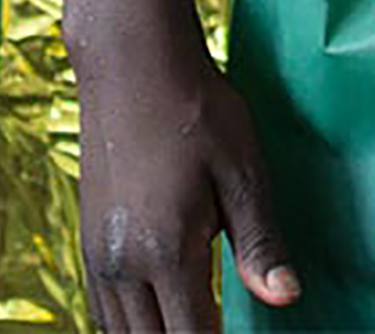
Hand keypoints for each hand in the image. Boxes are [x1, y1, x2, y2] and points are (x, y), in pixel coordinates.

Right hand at [73, 28, 297, 329]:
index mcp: (165, 253)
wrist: (134, 68)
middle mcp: (122, 266)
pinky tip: (154, 320)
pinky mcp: (88, 242)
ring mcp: (98, 256)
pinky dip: (127, 327)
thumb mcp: (244, 175)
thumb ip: (260, 243)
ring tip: (192, 330)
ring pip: (118, 333)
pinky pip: (102, 310)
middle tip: (217, 333)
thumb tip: (286, 298)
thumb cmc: (198, 113)